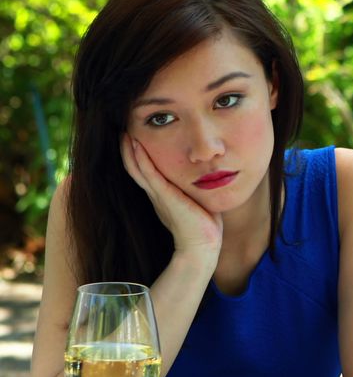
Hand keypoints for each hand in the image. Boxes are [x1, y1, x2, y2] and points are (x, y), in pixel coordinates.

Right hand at [121, 134, 222, 258]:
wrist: (203, 246)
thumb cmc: (203, 224)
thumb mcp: (196, 200)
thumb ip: (194, 189)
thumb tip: (205, 177)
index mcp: (161, 195)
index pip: (144, 171)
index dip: (137, 155)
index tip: (134, 137)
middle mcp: (156, 194)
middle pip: (135, 167)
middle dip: (128, 150)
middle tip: (122, 130)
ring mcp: (158, 195)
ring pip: (137, 168)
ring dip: (129, 150)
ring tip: (123, 133)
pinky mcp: (165, 197)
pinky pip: (150, 174)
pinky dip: (141, 159)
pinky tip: (136, 145)